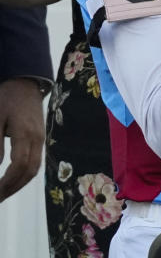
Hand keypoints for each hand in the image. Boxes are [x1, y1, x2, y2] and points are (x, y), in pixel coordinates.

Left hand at [0, 78, 44, 200]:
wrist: (25, 83)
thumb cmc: (6, 98)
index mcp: (26, 133)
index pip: (19, 166)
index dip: (6, 183)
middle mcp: (37, 139)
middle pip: (30, 171)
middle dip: (12, 188)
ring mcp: (40, 139)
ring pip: (34, 168)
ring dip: (19, 184)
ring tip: (3, 193)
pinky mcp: (39, 138)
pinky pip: (35, 162)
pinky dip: (24, 175)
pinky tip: (12, 180)